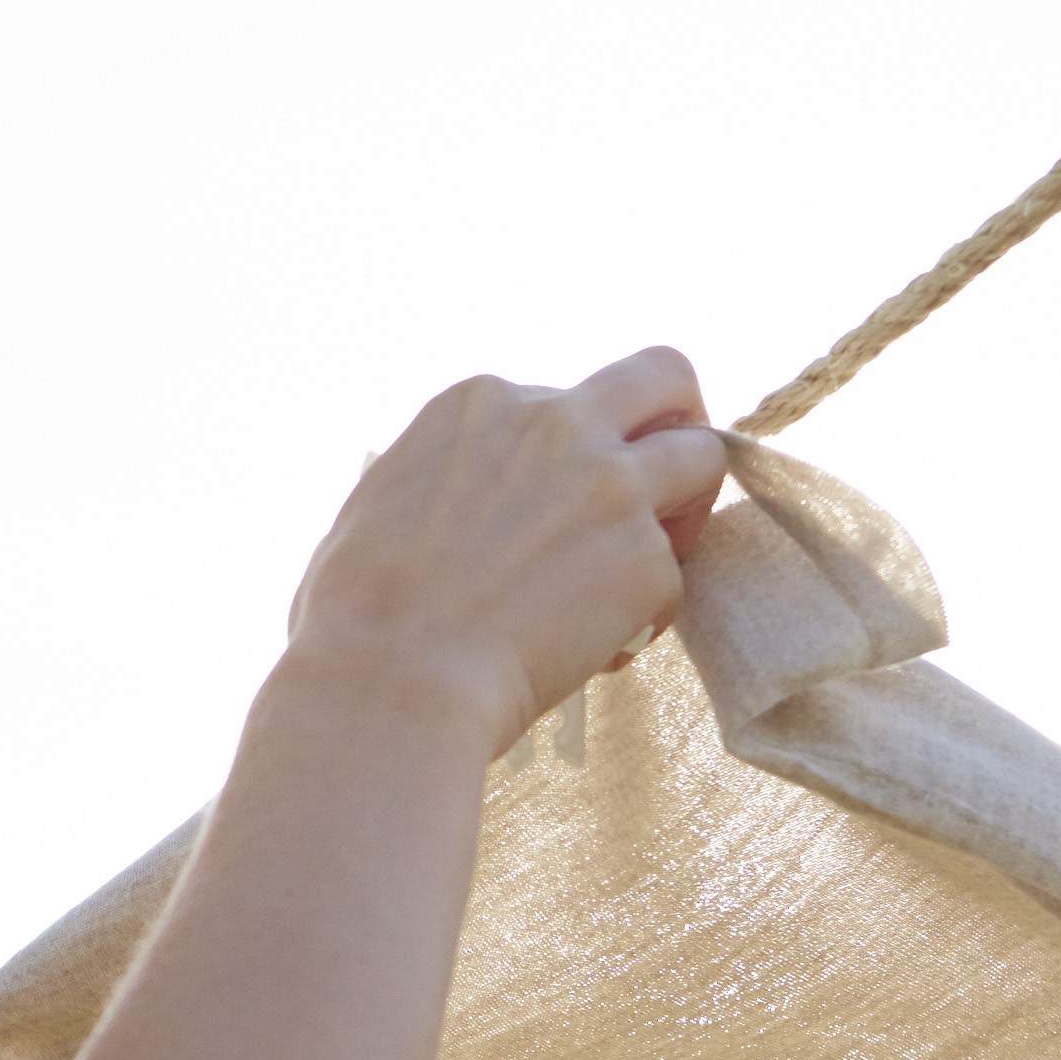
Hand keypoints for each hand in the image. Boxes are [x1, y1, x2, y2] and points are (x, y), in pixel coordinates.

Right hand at [286, 347, 728, 752]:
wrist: (390, 683)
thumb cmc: (355, 615)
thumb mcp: (384, 500)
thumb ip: (448, 475)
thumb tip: (458, 499)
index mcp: (482, 401)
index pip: (565, 396)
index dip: (574, 450)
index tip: (555, 504)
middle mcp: (556, 422)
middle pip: (664, 377)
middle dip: (678, 418)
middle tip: (667, 480)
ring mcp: (610, 487)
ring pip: (705, 458)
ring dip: (685, 510)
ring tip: (639, 573)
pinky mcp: (644, 560)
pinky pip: (673, 579)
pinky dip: (643, 617)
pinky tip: (593, 653)